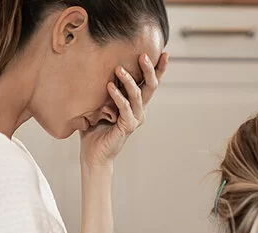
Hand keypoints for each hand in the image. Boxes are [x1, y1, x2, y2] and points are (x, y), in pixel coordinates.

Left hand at [79, 52, 168, 168]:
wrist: (94, 154)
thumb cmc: (95, 128)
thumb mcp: (100, 103)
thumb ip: (104, 88)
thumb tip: (96, 64)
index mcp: (136, 103)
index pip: (150, 83)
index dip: (159, 69)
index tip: (164, 53)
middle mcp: (140, 110)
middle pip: (151, 86)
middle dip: (149, 69)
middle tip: (142, 55)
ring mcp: (135, 119)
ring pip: (137, 95)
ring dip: (128, 80)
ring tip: (118, 69)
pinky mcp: (127, 127)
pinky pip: (125, 108)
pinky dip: (117, 96)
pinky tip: (109, 86)